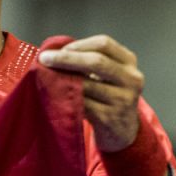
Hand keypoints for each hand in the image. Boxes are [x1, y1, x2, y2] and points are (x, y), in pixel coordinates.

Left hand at [37, 34, 143, 151]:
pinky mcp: (110, 118)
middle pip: (97, 61)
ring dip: (62, 80)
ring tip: (46, 78)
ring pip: (87, 85)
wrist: (121, 131)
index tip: (58, 50)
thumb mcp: (106, 75)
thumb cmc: (106, 97)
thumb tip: (53, 52)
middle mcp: (131, 78)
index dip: (78, 45)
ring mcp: (123, 99)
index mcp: (128, 62)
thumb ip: (87, 61)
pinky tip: (54, 96)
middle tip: (44, 59)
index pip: (104, 44)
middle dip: (66, 59)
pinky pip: (82, 104)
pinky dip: (66, 98)